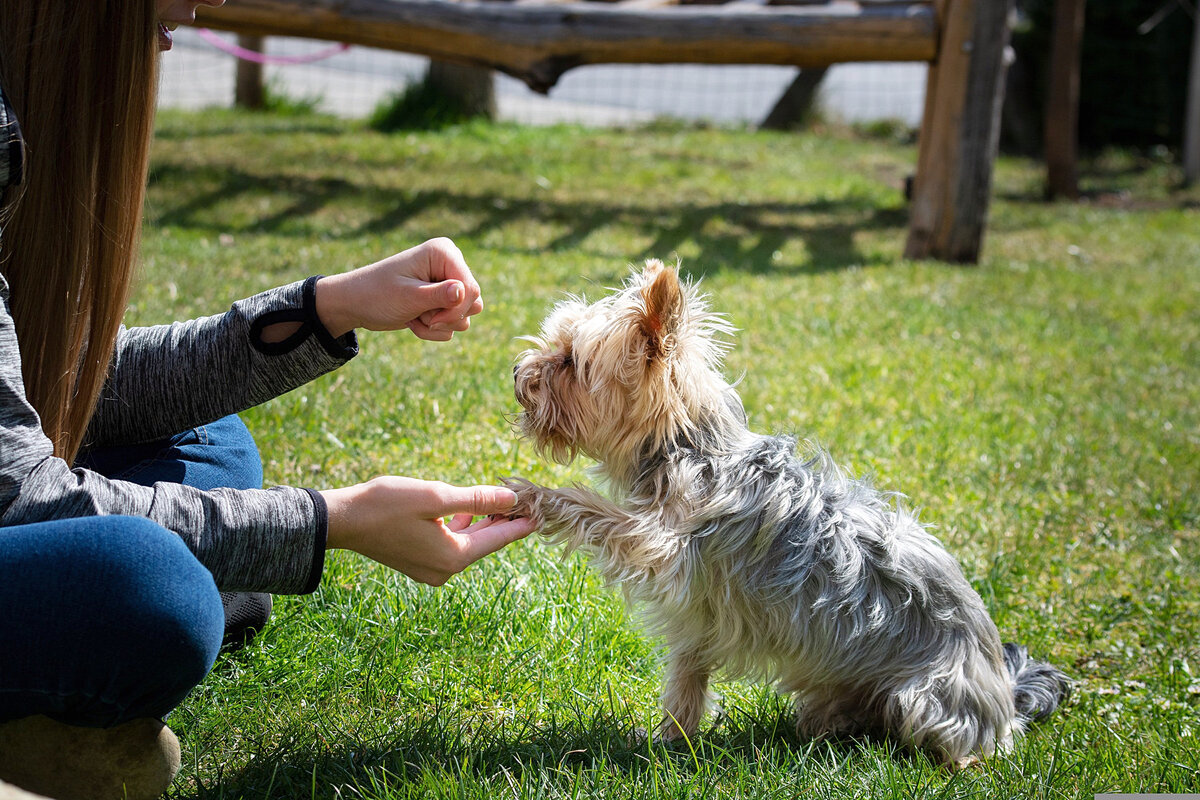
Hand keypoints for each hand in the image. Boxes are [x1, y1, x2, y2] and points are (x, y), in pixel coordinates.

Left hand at [315, 238, 483, 341]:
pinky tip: (414, 320)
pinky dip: (434, 329)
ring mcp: (448, 282)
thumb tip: (465, 292)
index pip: (471, 288)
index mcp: (443, 252)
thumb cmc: (377, 294)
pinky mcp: (443, 299)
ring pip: (465, 315)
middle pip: (473, 302)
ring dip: (439, 325)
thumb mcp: (408, 296)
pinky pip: (454, 323)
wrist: (356, 304)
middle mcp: (450, 264)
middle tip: (422, 318)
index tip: (433, 320)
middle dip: (447, 318)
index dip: (456, 309)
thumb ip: (439, 295)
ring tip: (414, 317)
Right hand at [321, 477, 536, 585]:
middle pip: (485, 543)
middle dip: (504, 521)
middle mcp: (445, 570)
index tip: (544, 511)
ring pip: (468, 543)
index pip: (499, 539)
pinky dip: (463, 528)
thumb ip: (477, 500)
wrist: (341, 521)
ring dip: (483, 523)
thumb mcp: (436, 497)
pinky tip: (467, 511)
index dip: (522, 523)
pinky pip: (451, 545)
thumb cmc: (386, 505)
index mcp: (454, 557)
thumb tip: (511, 500)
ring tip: (503, 501)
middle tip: (527, 500)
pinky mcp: (417, 562)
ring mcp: (430, 569)